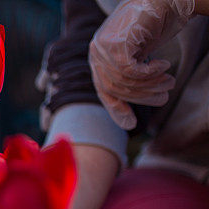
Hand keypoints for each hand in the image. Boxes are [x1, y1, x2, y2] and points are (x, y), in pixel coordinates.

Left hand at [89, 0, 193, 129]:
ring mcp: (103, 47)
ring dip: (150, 86)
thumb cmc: (152, 26)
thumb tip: (125, 113)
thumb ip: (127, 77)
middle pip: (114, 88)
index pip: (104, 91)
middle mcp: (96, 53)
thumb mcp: (137, 56)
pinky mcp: (116, 43)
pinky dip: (150, 73)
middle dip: (141, 97)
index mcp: (97, 59)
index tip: (131, 124)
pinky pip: (131, 71)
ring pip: (124, 81)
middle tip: (164, 97)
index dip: (116, 109)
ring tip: (169, 82)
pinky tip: (164, 66)